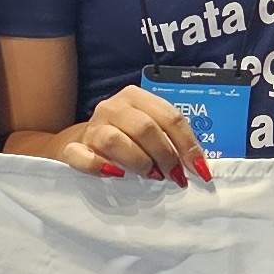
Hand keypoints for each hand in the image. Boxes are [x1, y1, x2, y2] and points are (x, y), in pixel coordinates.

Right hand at [61, 84, 211, 186]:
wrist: (84, 145)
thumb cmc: (127, 140)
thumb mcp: (151, 133)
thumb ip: (171, 141)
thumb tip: (198, 167)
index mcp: (137, 97)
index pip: (170, 117)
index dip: (188, 145)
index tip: (199, 170)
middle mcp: (113, 107)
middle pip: (145, 128)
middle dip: (166, 156)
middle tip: (173, 176)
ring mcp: (92, 126)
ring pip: (115, 140)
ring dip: (139, 162)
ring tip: (149, 175)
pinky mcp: (74, 148)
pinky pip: (83, 157)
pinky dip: (100, 167)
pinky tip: (116, 175)